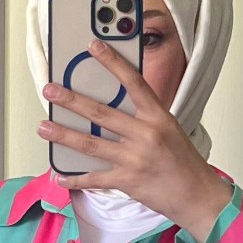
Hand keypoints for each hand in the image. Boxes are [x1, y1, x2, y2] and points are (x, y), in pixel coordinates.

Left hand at [38, 38, 233, 242]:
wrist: (198, 196)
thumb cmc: (184, 163)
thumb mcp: (170, 130)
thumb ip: (144, 118)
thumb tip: (111, 110)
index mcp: (158, 117)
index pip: (133, 82)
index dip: (112, 62)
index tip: (94, 46)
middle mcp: (145, 135)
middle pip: (101, 114)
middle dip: (71, 100)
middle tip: (50, 90)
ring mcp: (134, 159)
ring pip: (90, 144)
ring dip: (63, 134)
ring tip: (44, 126)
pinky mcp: (127, 181)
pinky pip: (94, 178)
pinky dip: (74, 179)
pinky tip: (59, 176)